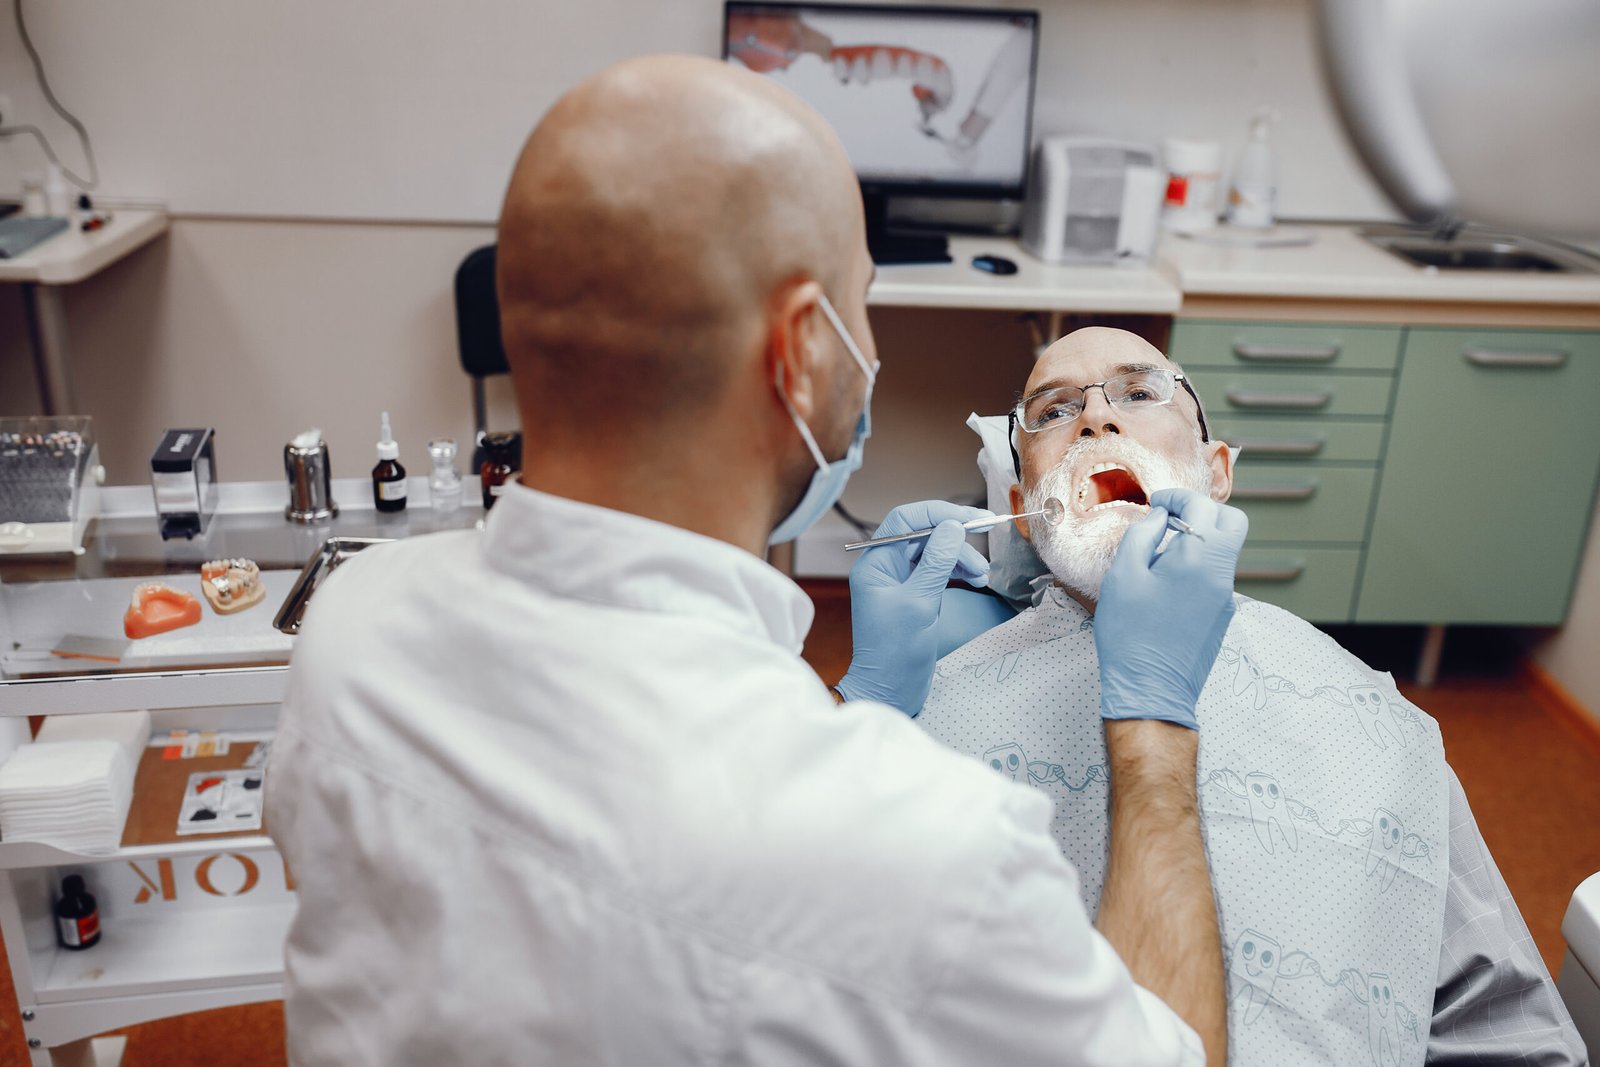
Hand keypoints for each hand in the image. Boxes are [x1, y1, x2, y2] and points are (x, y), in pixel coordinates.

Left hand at [836, 500, 991, 714]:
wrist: (889, 692)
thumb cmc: (895, 653)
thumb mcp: (919, 603)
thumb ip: (937, 562)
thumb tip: (952, 526)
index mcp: (875, 563)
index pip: (906, 520)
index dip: (940, 513)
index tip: (972, 519)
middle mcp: (885, 568)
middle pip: (924, 535)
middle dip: (956, 541)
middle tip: (984, 550)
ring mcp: (900, 582)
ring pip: (935, 553)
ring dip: (961, 558)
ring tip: (982, 576)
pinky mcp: (915, 596)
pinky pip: (938, 571)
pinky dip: (958, 572)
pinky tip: (976, 580)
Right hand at [1094, 489, 1247, 728]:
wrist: (1151, 690)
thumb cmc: (1131, 636)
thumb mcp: (1123, 576)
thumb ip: (1142, 536)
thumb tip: (1159, 518)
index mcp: (1199, 558)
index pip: (1202, 507)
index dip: (1178, 498)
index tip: (1157, 503)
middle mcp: (1221, 574)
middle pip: (1232, 522)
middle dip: (1202, 511)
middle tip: (1170, 518)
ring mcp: (1226, 597)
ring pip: (1224, 549)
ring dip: (1199, 539)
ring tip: (1160, 554)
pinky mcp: (1221, 615)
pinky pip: (1215, 575)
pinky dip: (1197, 564)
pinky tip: (1167, 582)